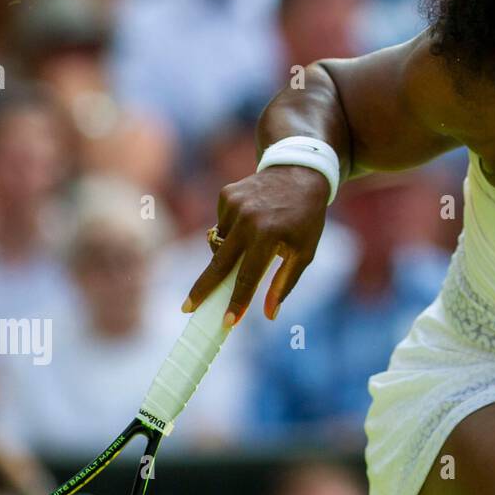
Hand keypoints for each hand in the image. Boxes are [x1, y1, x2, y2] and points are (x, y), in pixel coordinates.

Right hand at [183, 165, 329, 326]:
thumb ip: (285, 282)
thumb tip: (269, 314)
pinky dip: (232, 230)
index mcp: (270, 234)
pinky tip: (251, 219)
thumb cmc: (306, 218)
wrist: (300, 172)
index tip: (227, 322)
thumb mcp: (305, 251)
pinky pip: (222, 224)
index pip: (248, 276)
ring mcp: (234, 204)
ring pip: (220, 244)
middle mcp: (248, 219)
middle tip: (188, 308)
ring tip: (254, 240)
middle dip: (203, 288)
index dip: (237, 301)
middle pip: (219, 263)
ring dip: (230, 252)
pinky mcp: (226, 195)